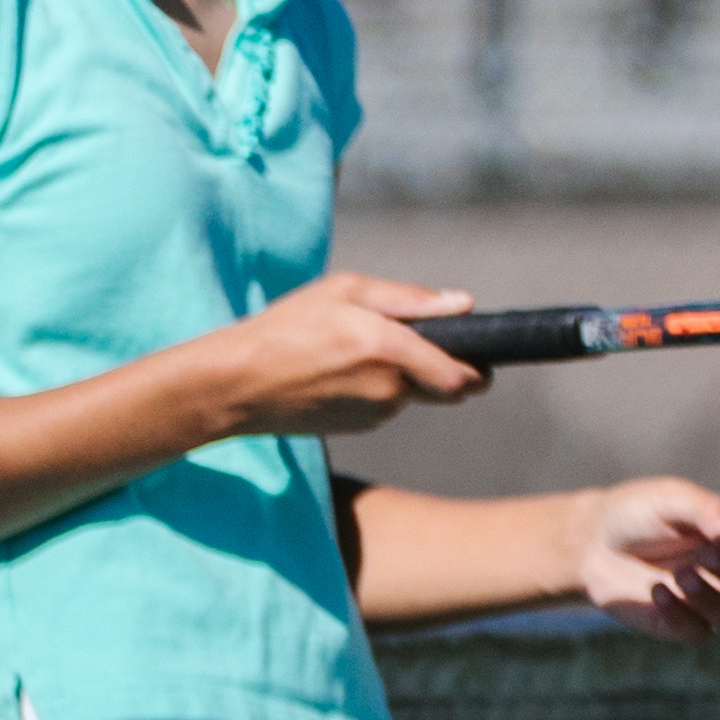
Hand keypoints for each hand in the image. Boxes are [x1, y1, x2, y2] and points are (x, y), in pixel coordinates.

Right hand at [216, 274, 490, 431]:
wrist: (237, 384)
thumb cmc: (287, 326)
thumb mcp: (344, 291)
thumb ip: (410, 299)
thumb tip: (464, 304)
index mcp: (389, 347)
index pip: (463, 375)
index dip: (480, 369)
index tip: (482, 357)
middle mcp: (389, 388)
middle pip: (444, 388)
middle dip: (441, 368)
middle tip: (408, 343)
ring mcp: (375, 414)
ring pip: (411, 395)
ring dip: (402, 376)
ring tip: (352, 352)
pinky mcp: (359, 428)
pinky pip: (385, 407)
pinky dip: (376, 390)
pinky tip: (337, 374)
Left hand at [576, 475, 719, 637]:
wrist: (590, 542)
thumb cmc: (637, 512)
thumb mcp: (671, 499)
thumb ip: (706, 510)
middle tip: (707, 558)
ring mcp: (708, 601)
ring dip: (714, 601)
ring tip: (680, 574)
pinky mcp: (682, 625)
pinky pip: (701, 635)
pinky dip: (682, 616)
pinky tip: (657, 591)